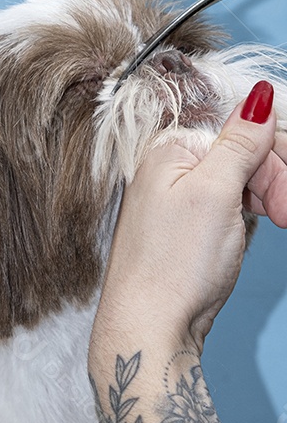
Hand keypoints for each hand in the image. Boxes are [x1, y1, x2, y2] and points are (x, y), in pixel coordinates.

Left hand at [92, 86, 286, 357]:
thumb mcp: (214, 193)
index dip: (275, 158)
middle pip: (244, 153)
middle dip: (274, 180)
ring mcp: (178, 198)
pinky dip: (249, 215)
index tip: (286, 196)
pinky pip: (231, 205)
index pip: (243, 130)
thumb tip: (260, 93)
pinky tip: (251, 231)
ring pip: (242, 180)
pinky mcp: (188, 228)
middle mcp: (170, 167)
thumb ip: (239, 141)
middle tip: (285, 215)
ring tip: (277, 223)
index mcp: (170, 148)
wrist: (148, 329)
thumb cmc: (172, 266)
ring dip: (267, 198)